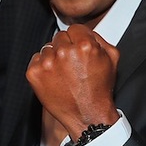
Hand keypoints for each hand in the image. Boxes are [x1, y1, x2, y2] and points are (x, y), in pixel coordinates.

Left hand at [26, 24, 119, 141]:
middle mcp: (64, 52)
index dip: (77, 39)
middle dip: (65, 48)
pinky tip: (54, 78)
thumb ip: (99, 39)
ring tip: (63, 74)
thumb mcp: (111, 58)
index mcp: (84, 45)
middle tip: (72, 65)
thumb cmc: (99, 89)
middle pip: (59, 37)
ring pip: (47, 48)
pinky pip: (36, 60)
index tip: (78, 50)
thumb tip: (86, 31)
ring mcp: (47, 63)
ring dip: (53, 57)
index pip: (74, 29)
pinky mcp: (34, 73)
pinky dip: (43, 67)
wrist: (87, 115)